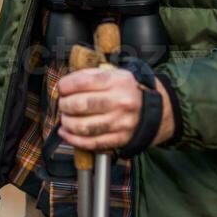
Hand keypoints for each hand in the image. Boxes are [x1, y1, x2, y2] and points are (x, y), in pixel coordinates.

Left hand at [57, 67, 175, 151]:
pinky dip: (74, 139)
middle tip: (63, 104)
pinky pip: (91, 142)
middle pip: (81, 104)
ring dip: (67, 123)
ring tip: (65, 118)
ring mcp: (120, 122)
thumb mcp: (115, 74)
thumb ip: (91, 76)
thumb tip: (65, 85)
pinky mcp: (119, 139)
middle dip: (64, 105)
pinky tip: (67, 133)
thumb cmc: (128, 90)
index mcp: (118, 81)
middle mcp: (120, 102)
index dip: (66, 85)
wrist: (155, 110)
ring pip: (83, 126)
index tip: (61, 88)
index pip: (84, 82)